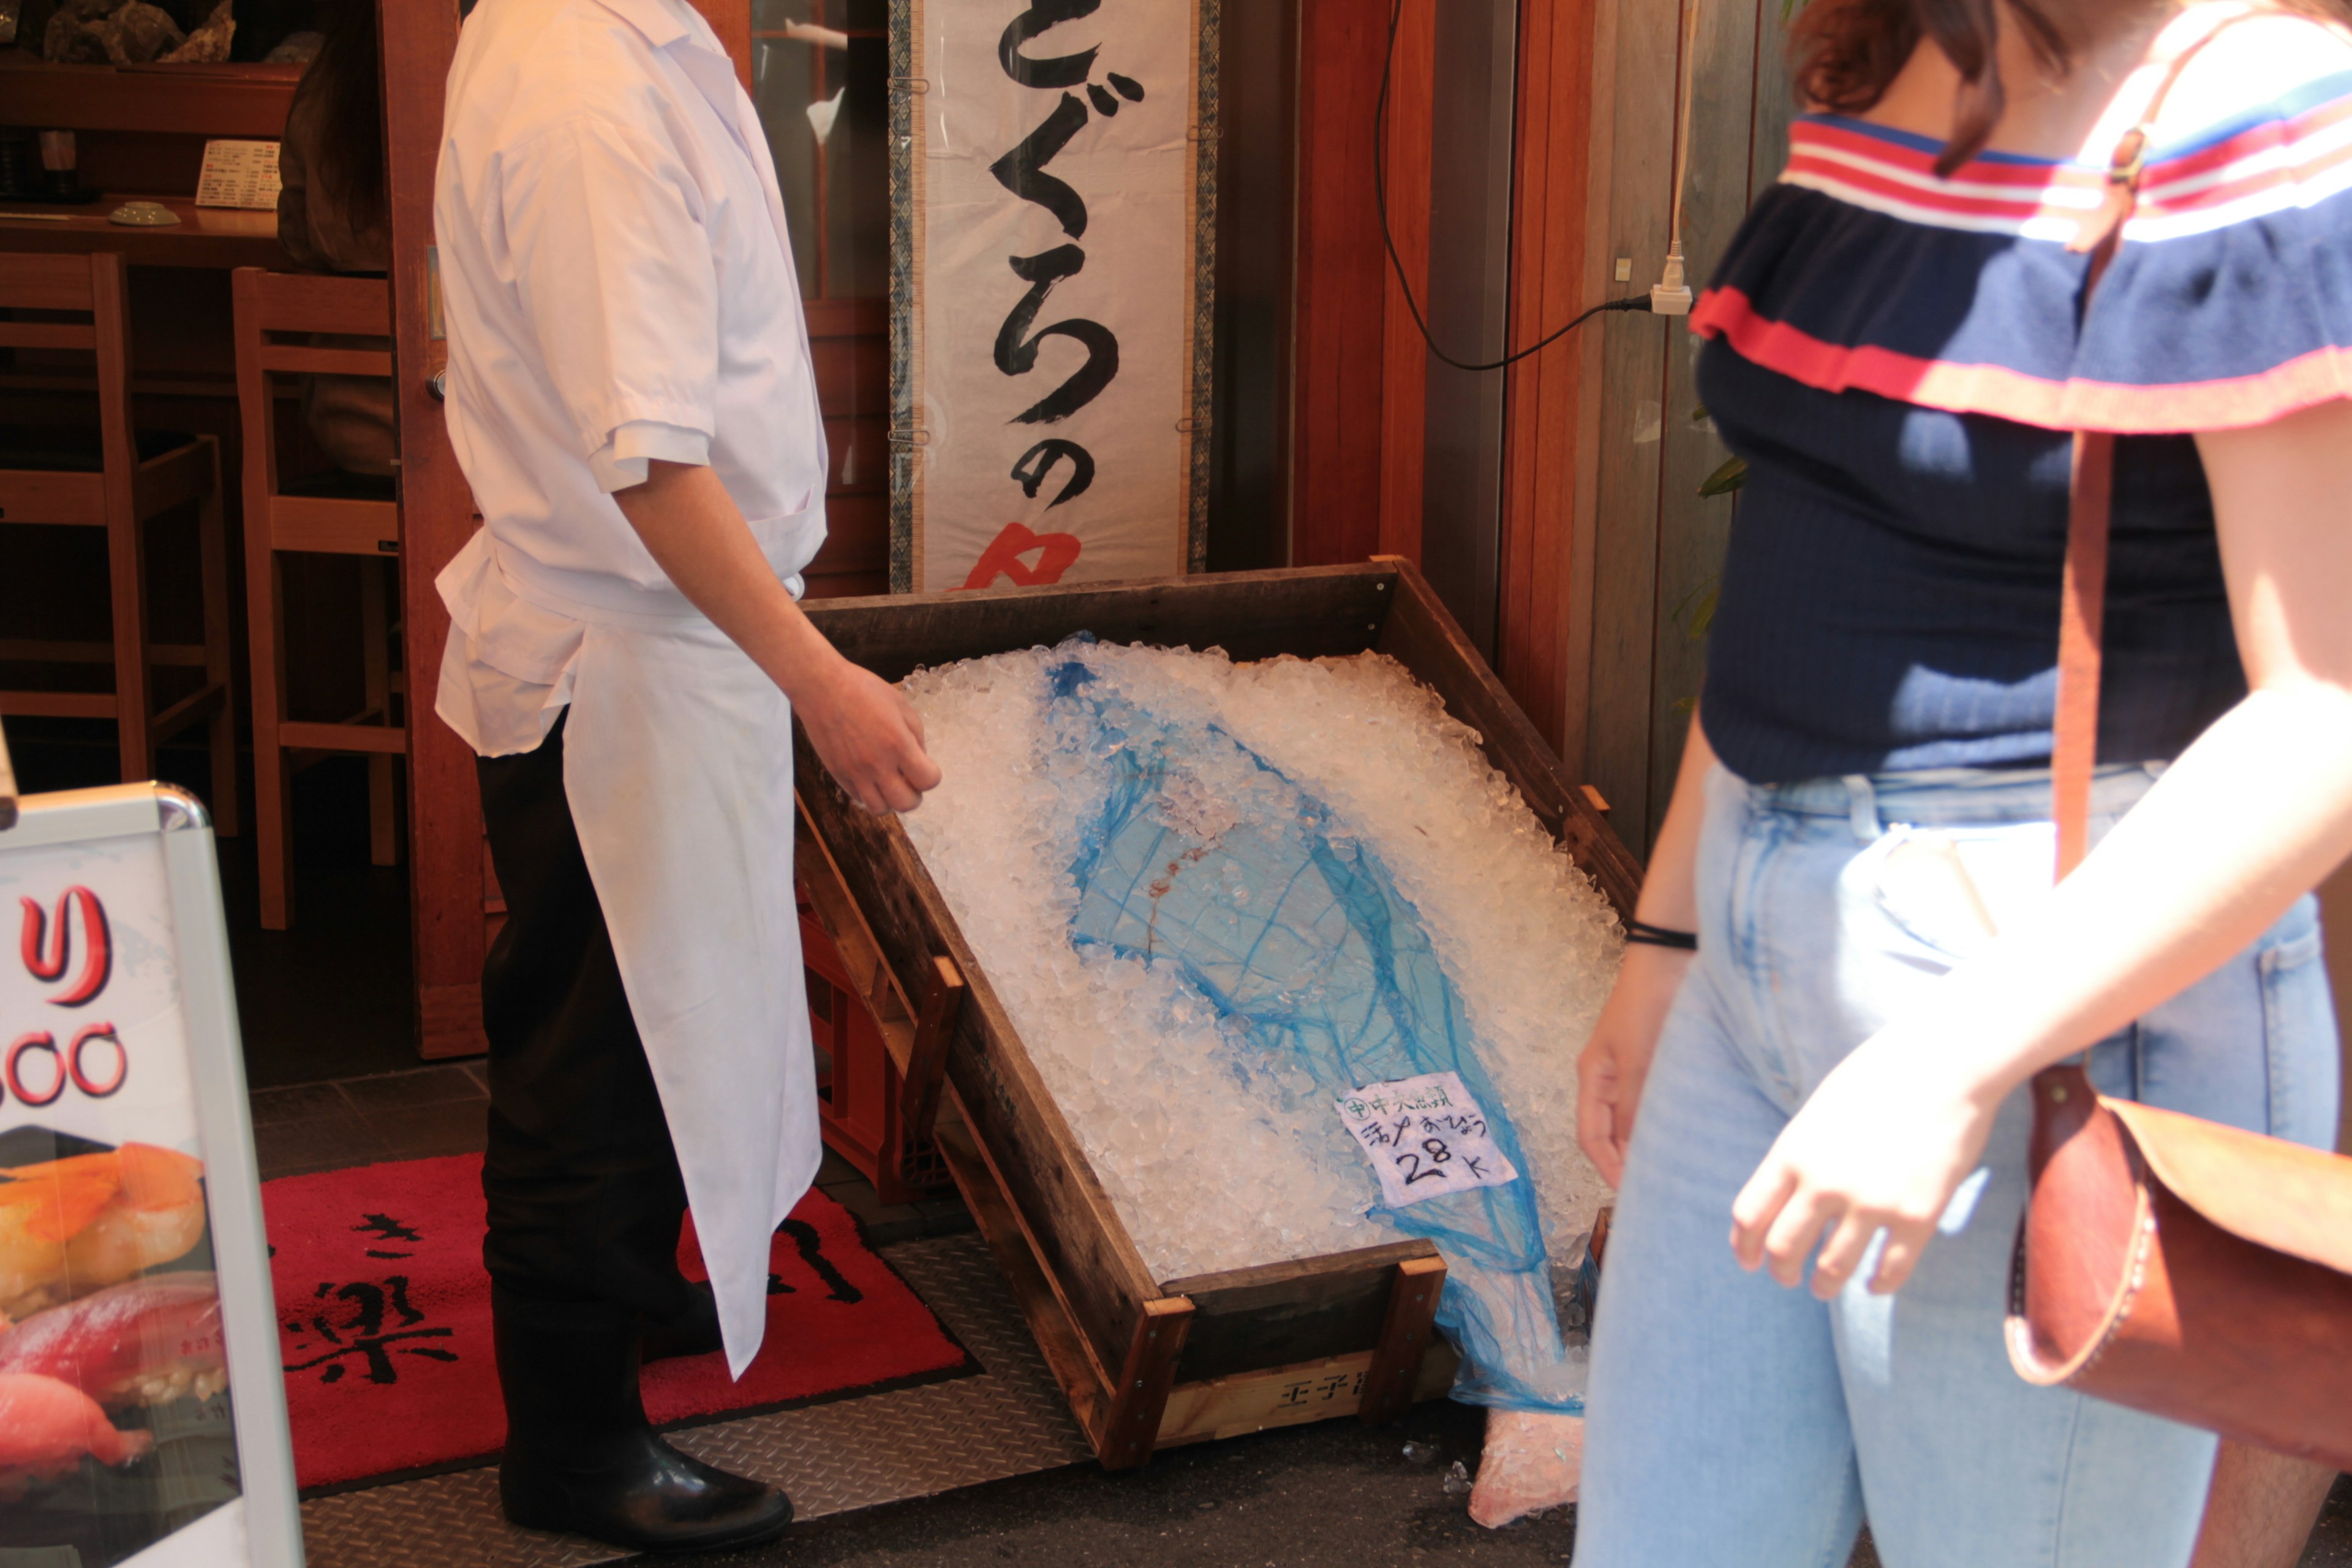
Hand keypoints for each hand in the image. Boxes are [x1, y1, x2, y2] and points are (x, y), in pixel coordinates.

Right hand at [795, 657, 941, 813]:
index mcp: (898, 744)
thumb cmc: (862, 689)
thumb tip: (920, 758)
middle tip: (909, 778)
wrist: (821, 687)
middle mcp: (877, 764)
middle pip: (906, 804)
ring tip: (890, 782)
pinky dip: (870, 794)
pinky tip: (871, 777)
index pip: (928, 781)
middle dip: (914, 793)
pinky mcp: (838, 774)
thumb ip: (915, 735)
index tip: (925, 765)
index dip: (931, 775)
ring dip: (891, 799)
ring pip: (880, 809)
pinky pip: (859, 798)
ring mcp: (855, 773)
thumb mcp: (900, 705)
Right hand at [1576, 943, 1693, 1185]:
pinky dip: (1664, 1122)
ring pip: (1634, 1119)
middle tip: (1655, 1189)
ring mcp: (1633, 1070)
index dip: (1607, 1167)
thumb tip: (1632, 1154)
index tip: (1631, 1194)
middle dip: (1626, 1162)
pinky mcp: (1657, 1062)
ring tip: (1671, 1168)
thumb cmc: (1646, 1005)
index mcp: (1593, 1078)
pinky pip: (1655, 1103)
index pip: (1590, 1137)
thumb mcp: (1638, 1060)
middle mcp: (1609, 1078)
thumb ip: (1633, 1107)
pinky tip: (1684, 1134)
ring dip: (1646, 1143)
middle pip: (1610, 1133)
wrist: (1671, 958)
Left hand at [1729, 1031, 2004, 1297]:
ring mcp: (1871, 1202)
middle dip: (1781, 1271)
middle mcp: (1824, 1182)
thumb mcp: (1820, 1111)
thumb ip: (1800, 1154)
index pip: (1750, 1214)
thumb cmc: (1880, 1078)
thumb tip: (1786, 1197)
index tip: (1749, 1261)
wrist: (1945, 1066)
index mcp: (1794, 1151)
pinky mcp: (1917, 1216)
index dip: (1744, 1246)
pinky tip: (1875, 1286)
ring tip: (1824, 1287)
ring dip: (1824, 1285)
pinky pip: (1891, 1270)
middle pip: (1784, 1247)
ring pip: (1833, 1268)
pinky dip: (1879, 1285)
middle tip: (1787, 1278)